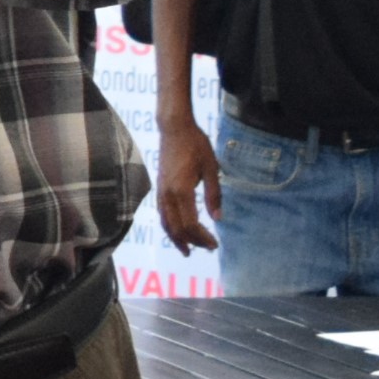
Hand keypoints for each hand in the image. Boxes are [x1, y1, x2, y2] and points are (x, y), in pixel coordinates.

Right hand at [155, 115, 222, 254]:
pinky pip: (162, 213)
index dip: (202, 237)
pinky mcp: (159, 188)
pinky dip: (169, 226)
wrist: (174, 129)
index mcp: (181, 191)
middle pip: (177, 227)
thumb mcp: (211, 169)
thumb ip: (214, 195)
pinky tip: (177, 231)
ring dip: (177, 238)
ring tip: (188, 249)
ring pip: (166, 223)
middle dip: (193, 240)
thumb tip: (218, 218)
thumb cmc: (196, 145)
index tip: (215, 244)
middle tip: (209, 248)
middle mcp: (168, 195)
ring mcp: (161, 192)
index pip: (190, 224)